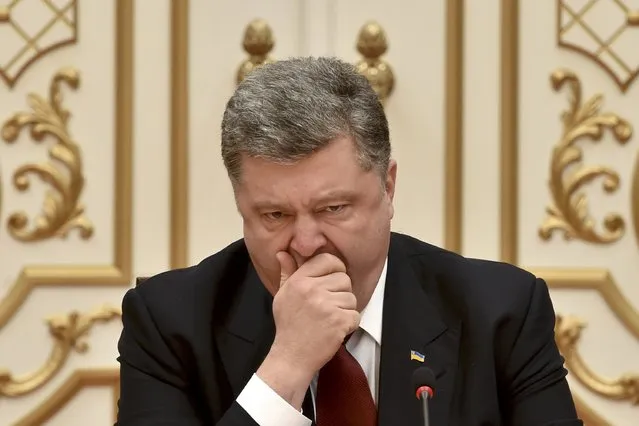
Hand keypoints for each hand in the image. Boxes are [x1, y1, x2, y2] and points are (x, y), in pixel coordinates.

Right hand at [256, 252, 359, 408]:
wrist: (292, 356)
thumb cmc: (288, 325)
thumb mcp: (283, 295)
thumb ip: (287, 272)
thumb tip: (283, 252)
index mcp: (300, 280)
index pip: (328, 260)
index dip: (335, 268)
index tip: (332, 280)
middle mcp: (313, 290)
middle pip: (344, 278)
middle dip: (341, 292)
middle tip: (328, 306)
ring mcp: (327, 306)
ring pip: (351, 297)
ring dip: (345, 309)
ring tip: (329, 319)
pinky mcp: (339, 321)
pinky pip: (355, 314)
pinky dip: (349, 324)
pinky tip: (335, 329)